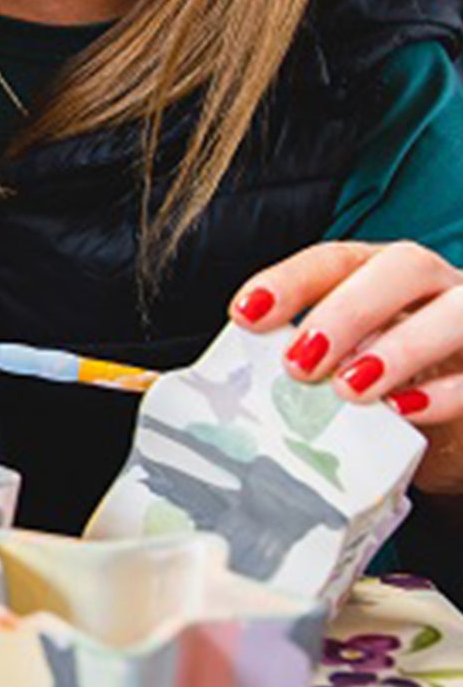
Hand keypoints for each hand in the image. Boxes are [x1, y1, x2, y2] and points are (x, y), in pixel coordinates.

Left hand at [231, 240, 462, 492]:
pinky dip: (444, 392)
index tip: (245, 313)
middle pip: (401, 267)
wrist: (458, 427)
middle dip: (346, 310)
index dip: (289, 280)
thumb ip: (310, 363)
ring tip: (351, 388)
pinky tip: (404, 411)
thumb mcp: (346, 368)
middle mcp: (433, 286)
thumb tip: (245, 387)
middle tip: (300, 363)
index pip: (335, 260)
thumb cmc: (392, 388)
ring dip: (401, 346)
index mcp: (381, 275)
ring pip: (457, 312)